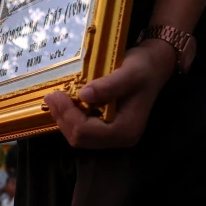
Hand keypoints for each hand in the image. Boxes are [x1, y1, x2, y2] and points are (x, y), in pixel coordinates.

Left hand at [44, 42, 176, 148]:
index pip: (87, 132)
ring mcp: (113, 136)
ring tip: (56, 98)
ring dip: (64, 119)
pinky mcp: (107, 130)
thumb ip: (109, 85)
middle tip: (51, 96)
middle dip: (63, 118)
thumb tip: (83, 95)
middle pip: (80, 139)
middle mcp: (120, 138)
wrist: (154, 67)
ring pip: (78, 137)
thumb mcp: (129, 72)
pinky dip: (70, 118)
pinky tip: (66, 103)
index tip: (56, 94)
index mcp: (126, 129)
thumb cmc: (144, 68)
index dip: (68, 115)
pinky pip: (83, 131)